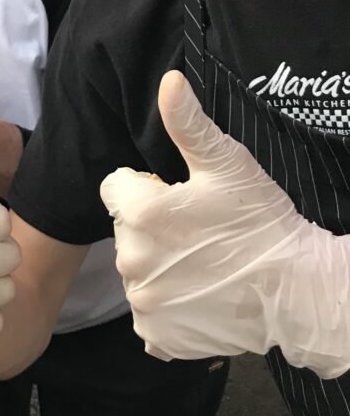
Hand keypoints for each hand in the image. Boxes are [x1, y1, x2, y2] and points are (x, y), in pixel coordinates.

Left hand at [101, 70, 349, 377]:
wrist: (298, 292)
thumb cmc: (261, 221)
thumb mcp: (226, 163)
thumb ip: (187, 122)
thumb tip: (169, 80)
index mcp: (139, 214)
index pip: (116, 187)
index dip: (147, 188)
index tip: (180, 198)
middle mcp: (130, 260)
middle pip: (126, 229)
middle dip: (151, 227)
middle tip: (197, 232)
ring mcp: (143, 302)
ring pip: (136, 269)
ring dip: (159, 265)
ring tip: (202, 263)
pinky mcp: (158, 335)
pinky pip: (147, 312)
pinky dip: (167, 306)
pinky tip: (198, 295)